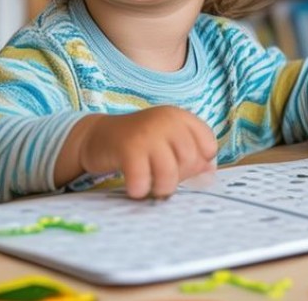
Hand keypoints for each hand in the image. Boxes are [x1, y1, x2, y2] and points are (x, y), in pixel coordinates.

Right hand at [69, 106, 217, 198]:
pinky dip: (140, 189)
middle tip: (160, 178)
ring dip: (161, 188)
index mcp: (179, 117)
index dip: (199, 163)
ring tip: (150, 187)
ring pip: (170, 173)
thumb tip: (210, 173)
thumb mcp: (167, 143)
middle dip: (178, 178)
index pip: (208, 145)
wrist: (97, 136)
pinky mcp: (127, 147)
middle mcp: (166, 120)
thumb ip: (190, 156)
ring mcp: (147, 132)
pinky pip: (143, 179)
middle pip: (190, 161)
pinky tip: (134, 187)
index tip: (181, 167)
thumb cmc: (138, 144)